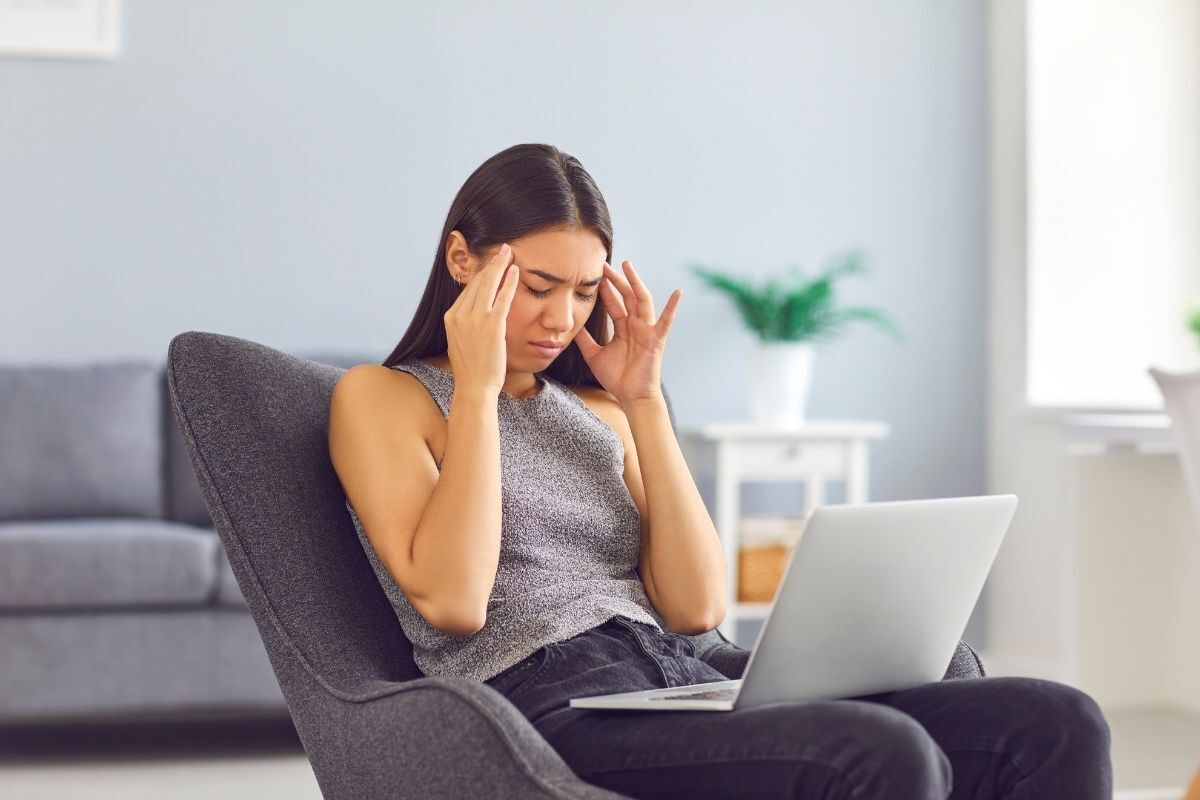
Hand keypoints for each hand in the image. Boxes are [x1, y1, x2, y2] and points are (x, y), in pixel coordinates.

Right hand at [443, 243, 520, 396]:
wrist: (474, 386)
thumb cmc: (471, 369)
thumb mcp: (460, 341)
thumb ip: (465, 324)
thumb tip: (472, 314)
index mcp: (451, 317)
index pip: (468, 289)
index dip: (481, 273)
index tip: (491, 264)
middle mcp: (460, 314)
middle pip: (477, 281)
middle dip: (491, 264)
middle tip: (501, 250)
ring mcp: (475, 319)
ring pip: (488, 284)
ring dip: (500, 265)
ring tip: (509, 253)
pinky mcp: (492, 325)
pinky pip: (502, 297)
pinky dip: (509, 281)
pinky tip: (515, 270)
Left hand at [574, 260, 681, 404]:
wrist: (631, 397)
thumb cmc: (616, 378)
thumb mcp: (594, 355)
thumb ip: (585, 340)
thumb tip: (572, 325)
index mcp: (623, 328)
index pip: (613, 303)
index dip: (605, 289)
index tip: (595, 274)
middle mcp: (636, 325)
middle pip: (626, 296)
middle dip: (616, 280)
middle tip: (605, 264)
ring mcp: (647, 331)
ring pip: (641, 301)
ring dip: (635, 283)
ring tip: (627, 266)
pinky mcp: (656, 340)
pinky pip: (666, 321)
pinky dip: (673, 307)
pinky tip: (678, 292)